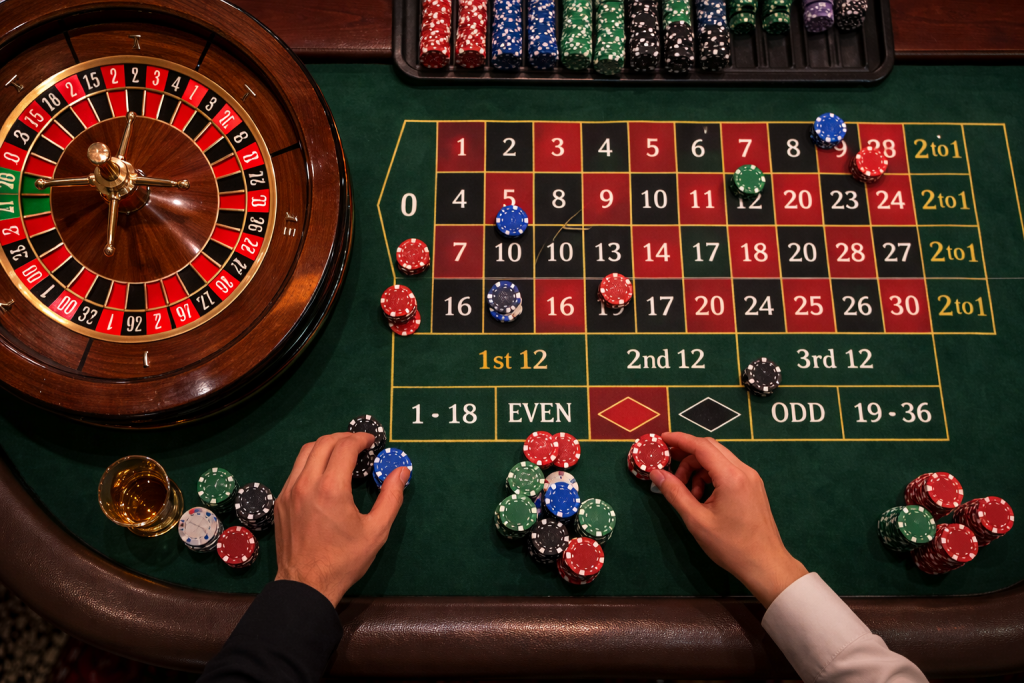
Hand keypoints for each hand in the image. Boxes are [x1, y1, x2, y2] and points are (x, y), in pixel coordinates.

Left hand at [274, 432, 408, 605]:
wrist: (306, 585)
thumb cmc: (344, 560)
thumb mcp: (376, 531)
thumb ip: (391, 497)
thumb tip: (402, 470)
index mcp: (331, 488)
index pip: (344, 446)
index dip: (360, 438)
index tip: (371, 442)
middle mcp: (306, 484)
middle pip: (323, 442)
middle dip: (344, 438)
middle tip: (359, 445)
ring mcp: (289, 491)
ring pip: (305, 452)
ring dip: (325, 446)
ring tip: (341, 454)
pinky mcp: (281, 501)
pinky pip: (295, 470)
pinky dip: (311, 462)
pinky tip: (324, 475)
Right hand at [650, 432, 806, 606]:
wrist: (766, 564)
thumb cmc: (731, 546)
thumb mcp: (697, 520)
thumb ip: (675, 493)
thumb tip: (656, 473)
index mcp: (731, 476)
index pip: (701, 446)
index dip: (679, 440)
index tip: (661, 439)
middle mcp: (744, 471)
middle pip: (710, 448)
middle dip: (687, 455)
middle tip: (669, 470)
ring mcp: (751, 478)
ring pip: (718, 459)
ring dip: (698, 469)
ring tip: (688, 493)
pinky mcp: (753, 487)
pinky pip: (727, 470)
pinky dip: (710, 476)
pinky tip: (703, 497)